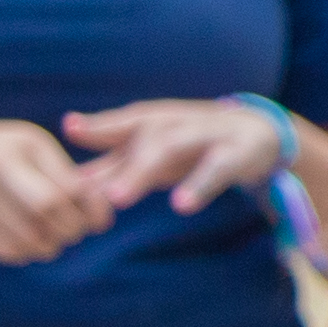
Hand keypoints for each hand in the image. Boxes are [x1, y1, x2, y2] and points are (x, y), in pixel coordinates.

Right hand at [0, 120, 120, 264]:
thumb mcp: (22, 150)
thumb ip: (62, 175)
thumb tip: (103, 217)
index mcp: (25, 142)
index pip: (73, 186)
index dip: (91, 213)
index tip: (95, 225)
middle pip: (52, 207)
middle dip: (70, 231)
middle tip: (69, 236)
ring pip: (29, 233)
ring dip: (47, 248)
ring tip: (47, 245)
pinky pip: (3, 248)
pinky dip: (22, 254)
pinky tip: (22, 248)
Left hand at [62, 98, 291, 217]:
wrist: (259, 133)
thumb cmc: (193, 145)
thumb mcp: (154, 152)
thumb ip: (114, 166)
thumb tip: (69, 182)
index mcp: (153, 121)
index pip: (121, 124)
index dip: (96, 126)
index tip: (69, 129)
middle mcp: (175, 123)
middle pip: (141, 141)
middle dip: (110, 164)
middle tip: (84, 192)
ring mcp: (206, 136)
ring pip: (170, 149)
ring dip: (142, 171)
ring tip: (117, 198)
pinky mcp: (236, 153)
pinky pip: (215, 169)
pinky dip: (198, 185)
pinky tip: (180, 205)